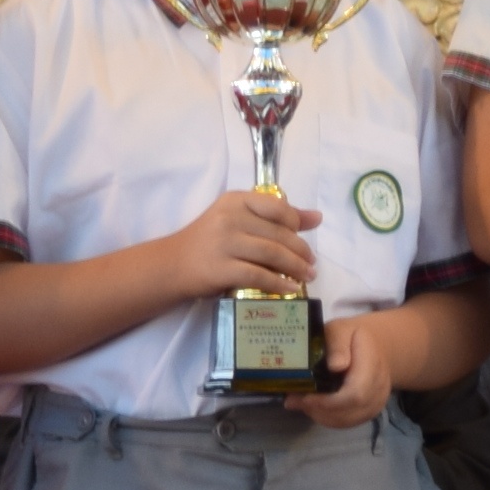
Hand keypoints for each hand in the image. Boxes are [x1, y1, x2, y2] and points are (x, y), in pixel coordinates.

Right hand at [166, 190, 319, 304]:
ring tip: (307, 276)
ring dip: (296, 267)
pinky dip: (279, 283)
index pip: (277, 207)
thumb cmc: (210, 241)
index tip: (304, 238)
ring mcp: (225, 243)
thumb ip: (274, 217)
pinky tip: (290, 289)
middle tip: (312, 264)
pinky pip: (259, 276)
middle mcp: (230, 218)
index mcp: (236, 200)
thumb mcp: (238, 219)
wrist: (173, 265)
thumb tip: (316, 218)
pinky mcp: (222, 269)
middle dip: (301, 251)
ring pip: (272, 254)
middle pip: (278, 234)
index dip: (296, 224)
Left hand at [303, 310, 398, 429]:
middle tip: (294, 400)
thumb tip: (335, 366)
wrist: (373, 348)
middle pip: (351, 410)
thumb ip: (337, 345)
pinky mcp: (371, 411)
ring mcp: (377, 401)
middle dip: (320, 409)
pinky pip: (349, 422)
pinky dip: (328, 418)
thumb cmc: (352, 337)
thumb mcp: (341, 329)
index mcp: (372, 363)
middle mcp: (379, 386)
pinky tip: (315, 407)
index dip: (330, 401)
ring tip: (302, 402)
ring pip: (348, 420)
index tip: (305, 397)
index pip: (356, 393)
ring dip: (321, 415)